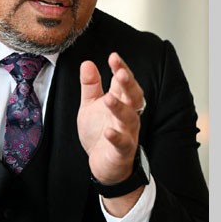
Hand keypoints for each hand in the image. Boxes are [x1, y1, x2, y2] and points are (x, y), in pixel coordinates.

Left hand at [77, 52, 143, 186]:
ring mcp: (127, 132)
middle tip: (120, 73)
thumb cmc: (100, 133)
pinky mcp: (122, 150)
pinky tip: (108, 132)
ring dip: (119, 108)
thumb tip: (87, 63)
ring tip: (108, 99)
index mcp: (121, 101)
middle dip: (128, 84)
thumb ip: (91, 86)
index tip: (113, 57)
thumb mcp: (90, 105)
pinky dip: (116, 137)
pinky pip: (122, 143)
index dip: (120, 69)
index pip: (123, 82)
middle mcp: (127, 115)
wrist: (103, 164)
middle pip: (133, 96)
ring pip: (129, 118)